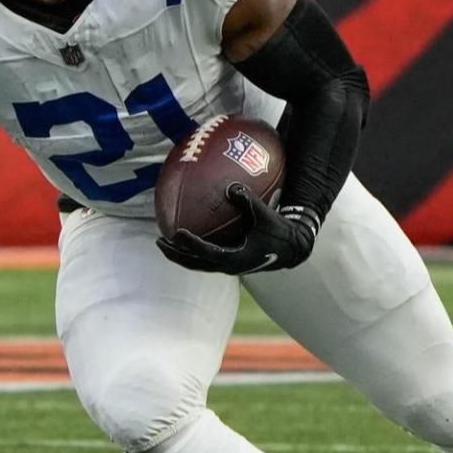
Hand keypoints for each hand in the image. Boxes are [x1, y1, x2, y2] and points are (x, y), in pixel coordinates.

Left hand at [157, 183, 318, 275]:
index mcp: (235, 258)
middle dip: (176, 254)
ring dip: (180, 254)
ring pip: (198, 263)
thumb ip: (249, 201)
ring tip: (165, 241)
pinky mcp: (230, 261)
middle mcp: (229, 266)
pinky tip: (185, 235)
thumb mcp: (267, 215)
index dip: (191, 244)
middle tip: (159, 241)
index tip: (177, 233)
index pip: (207, 252)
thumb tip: (231, 186)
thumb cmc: (280, 232)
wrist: (293, 250)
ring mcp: (228, 266)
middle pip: (195, 263)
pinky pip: (206, 257)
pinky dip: (193, 249)